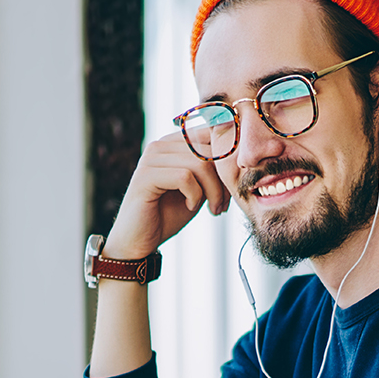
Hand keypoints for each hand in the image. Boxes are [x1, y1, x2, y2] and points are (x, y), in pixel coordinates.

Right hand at [103, 131, 230, 260]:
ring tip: (213, 209)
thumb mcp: (198, 189)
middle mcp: (159, 145)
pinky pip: (184, 177)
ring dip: (213, 190)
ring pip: (199, 163)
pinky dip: (195, 195)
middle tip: (222, 205)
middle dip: (223, 180)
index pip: (210, 135)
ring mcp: (150, 159)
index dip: (227, 162)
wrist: (139, 242)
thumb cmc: (167, 216)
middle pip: (208, 149)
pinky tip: (191, 207)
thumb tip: (240, 158)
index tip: (230, 190)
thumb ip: (212, 171)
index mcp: (172, 144)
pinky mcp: (145, 176)